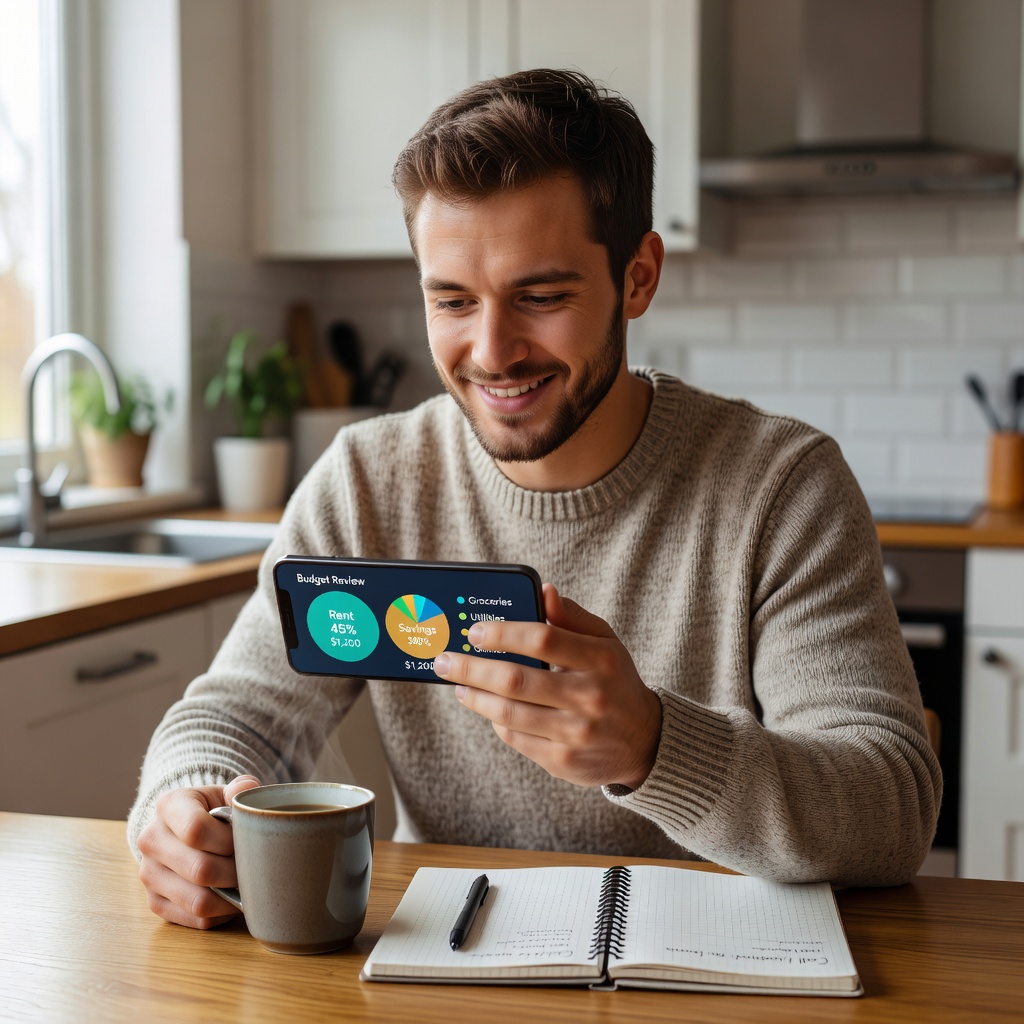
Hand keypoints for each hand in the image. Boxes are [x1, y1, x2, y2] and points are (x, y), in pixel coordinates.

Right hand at [136, 774, 261, 928]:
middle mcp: (151, 840)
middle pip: (200, 869)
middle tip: (254, 867)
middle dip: (236, 872)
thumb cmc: (215, 810)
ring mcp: (149, 874)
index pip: (196, 829)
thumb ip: (241, 788)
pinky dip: (222, 913)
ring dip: (231, 896)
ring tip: (246, 884)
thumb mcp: (227, 793)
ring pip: (198, 901)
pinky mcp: (155, 902)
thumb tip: (243, 791)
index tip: (245, 839)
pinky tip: (232, 897)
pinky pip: (196, 919)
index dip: (228, 840)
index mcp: (169, 805)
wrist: (187, 829)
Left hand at [433, 584, 661, 789]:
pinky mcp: (564, 761)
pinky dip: (495, 721)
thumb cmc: (615, 681)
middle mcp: (590, 696)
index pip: (543, 639)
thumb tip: (544, 591)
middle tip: (444, 660)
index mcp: (600, 659)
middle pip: (517, 679)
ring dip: (475, 697)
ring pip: (510, 713)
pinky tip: (486, 707)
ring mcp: (576, 732)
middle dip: (471, 668)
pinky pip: (516, 738)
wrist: (645, 741)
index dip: (503, 633)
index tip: (474, 631)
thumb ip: (572, 617)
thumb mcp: (605, 643)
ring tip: (457, 685)